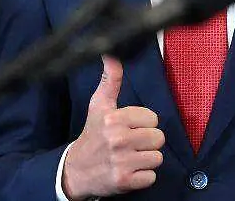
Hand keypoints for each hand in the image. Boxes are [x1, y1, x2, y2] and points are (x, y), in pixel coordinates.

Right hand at [61, 55, 163, 198]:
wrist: (76, 170)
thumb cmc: (93, 134)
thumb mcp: (99, 105)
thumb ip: (110, 80)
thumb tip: (111, 54)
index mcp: (114, 118)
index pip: (153, 119)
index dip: (143, 124)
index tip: (128, 128)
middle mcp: (118, 139)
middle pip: (159, 138)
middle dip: (147, 142)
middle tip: (130, 144)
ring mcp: (121, 161)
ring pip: (157, 158)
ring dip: (146, 159)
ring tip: (130, 157)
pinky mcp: (125, 181)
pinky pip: (152, 177)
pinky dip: (142, 177)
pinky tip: (129, 171)